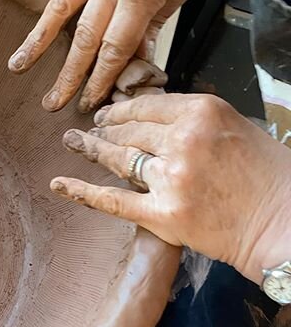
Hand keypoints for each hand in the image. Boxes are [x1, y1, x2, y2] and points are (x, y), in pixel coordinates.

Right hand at [8, 0, 183, 111]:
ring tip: (18, 66)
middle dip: (68, 75)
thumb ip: (150, 29)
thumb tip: (134, 63)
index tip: (89, 101)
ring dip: (37, 43)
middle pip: (85, 39)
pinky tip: (31, 35)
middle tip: (54, 101)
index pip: (114, 50)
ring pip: (60, 11)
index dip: (100, 80)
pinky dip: (46, 17)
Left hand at [49, 93, 290, 282]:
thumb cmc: (265, 175)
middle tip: (91, 130)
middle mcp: (183, 141)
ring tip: (74, 143)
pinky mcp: (161, 215)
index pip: (148, 106)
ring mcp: (169, 179)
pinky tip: (59, 184)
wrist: (279, 220)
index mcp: (203, 113)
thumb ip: (195, 122)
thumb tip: (158, 120)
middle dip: (107, 130)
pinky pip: (112, 201)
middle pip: (130, 132)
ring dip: (93, 149)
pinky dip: (82, 192)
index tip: (109, 112)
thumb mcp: (234, 129)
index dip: (123, 110)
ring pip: (119, 160)